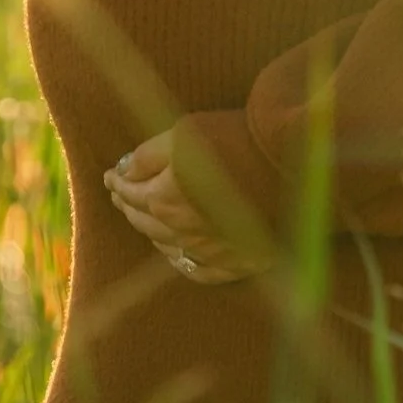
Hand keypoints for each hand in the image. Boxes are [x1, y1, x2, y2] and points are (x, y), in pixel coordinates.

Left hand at [104, 132, 255, 284]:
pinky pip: (200, 270)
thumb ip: (148, 154)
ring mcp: (209, 251)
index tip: (109, 175)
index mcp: (163, 198)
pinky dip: (182, 260)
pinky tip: (177, 254)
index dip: (117, 182)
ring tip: (144, 218)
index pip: (130, 192)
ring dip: (152, 231)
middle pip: (145, 221)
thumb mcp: (185, 132)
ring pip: (168, 246)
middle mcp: (180, 230)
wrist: (292, 168)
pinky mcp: (237, 263)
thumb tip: (124, 169)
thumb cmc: (237, 141)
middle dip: (129, 206)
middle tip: (121, 195)